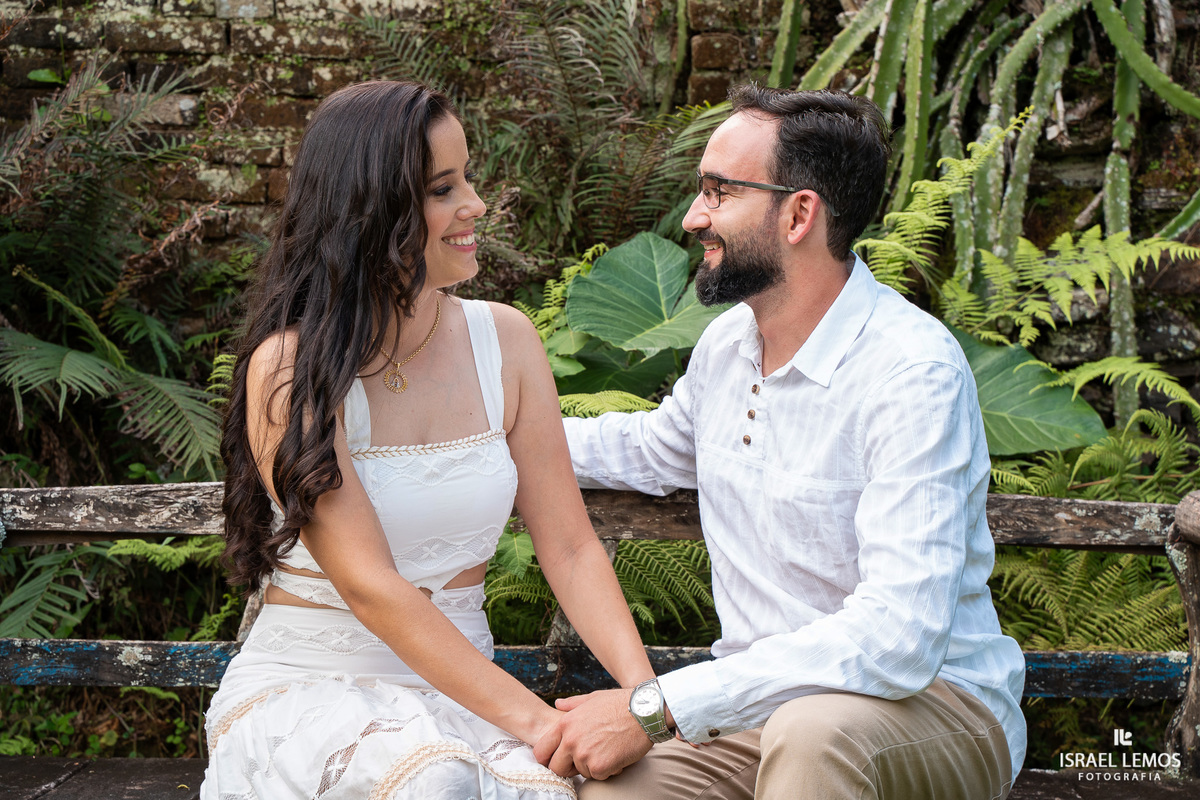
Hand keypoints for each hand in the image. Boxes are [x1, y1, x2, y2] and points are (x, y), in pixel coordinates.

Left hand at [533, 689, 651, 779]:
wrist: (644, 711)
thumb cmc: (619, 703)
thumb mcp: (591, 699)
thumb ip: (572, 704)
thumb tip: (558, 704)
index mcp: (565, 724)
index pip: (542, 750)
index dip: (548, 758)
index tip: (558, 760)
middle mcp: (571, 740)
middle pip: (556, 768)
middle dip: (569, 768)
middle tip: (585, 760)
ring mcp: (584, 754)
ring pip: (581, 773)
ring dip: (593, 767)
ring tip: (607, 750)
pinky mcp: (600, 766)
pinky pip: (598, 776)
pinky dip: (608, 770)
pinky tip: (617, 755)